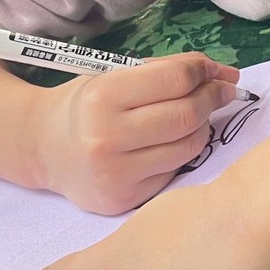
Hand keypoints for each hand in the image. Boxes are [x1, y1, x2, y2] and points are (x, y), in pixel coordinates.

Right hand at [29, 52, 242, 213]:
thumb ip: (165, 70)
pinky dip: (183, 152)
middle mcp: (106, 136)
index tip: (217, 72)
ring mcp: (116, 173)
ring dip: (203, 126)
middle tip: (222, 91)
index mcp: (102, 95)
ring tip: (197, 115)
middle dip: (213, 97)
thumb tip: (224, 74)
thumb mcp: (114, 75)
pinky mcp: (126, 199)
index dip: (205, 72)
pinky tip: (173, 141)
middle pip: (186, 114)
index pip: (175, 79)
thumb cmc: (86, 105)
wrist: (45, 148)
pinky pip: (175, 171)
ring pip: (189, 146)